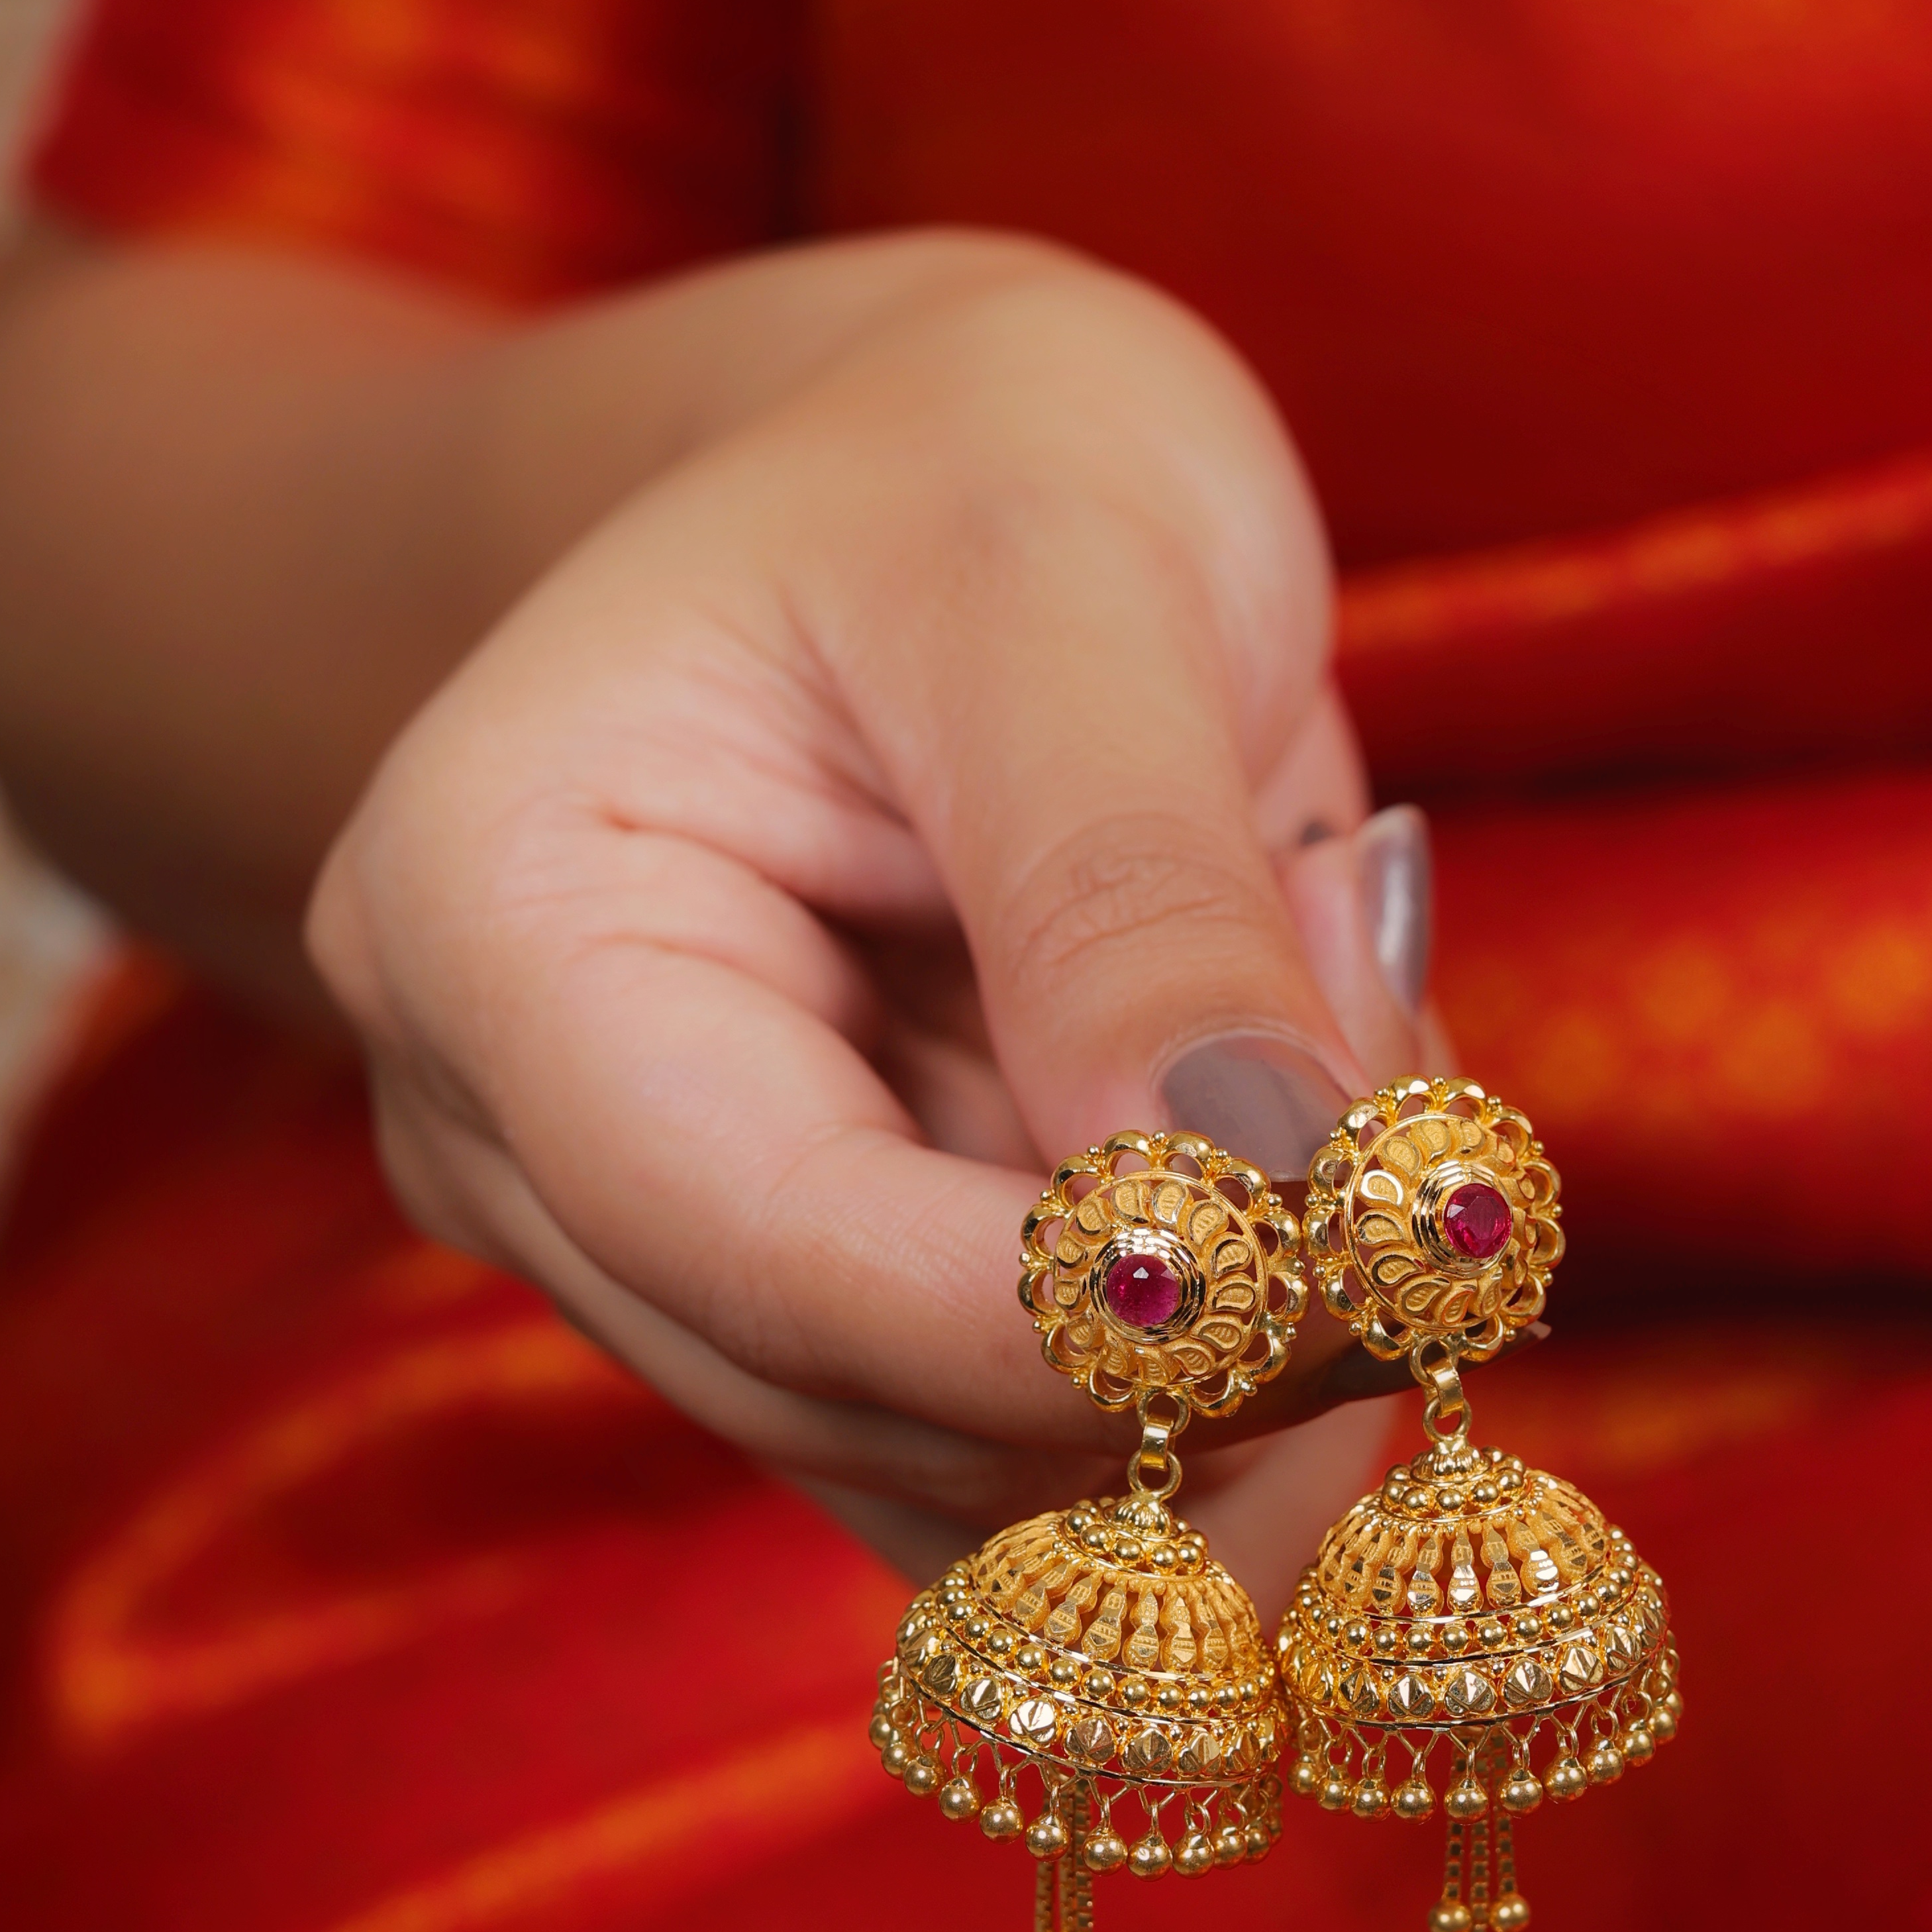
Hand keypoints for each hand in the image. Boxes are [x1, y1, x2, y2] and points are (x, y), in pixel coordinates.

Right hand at [306, 239, 1424, 1594]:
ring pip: (968, 1476)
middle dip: (1186, 1341)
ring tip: (1364, 1081)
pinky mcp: (816, 1310)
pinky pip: (1031, 1465)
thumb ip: (1136, 893)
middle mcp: (518, 1130)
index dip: (1068, 1317)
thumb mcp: (1063, 583)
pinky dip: (1226, 1385)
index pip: (768, 1240)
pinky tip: (1325, 1188)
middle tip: (1439, 1179)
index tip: (1364, 1275)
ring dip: (1235, 1371)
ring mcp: (656, 1245)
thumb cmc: (975, 455)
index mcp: (492, 922)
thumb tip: (1255, 1203)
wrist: (942, 460)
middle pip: (864, 1390)